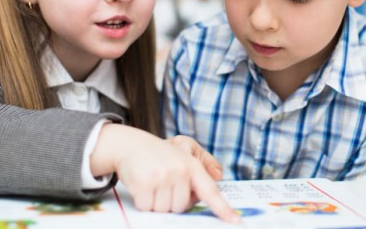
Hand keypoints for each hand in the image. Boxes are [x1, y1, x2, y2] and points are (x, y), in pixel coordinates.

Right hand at [91, 124, 240, 222]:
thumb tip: (218, 176)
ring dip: (156, 202)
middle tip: (163, 184)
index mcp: (192, 165)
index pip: (210, 191)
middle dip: (170, 201)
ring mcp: (163, 176)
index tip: (235, 221)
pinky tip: (142, 185)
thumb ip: (203, 163)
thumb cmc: (159, 153)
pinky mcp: (145, 182)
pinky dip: (143, 201)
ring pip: (164, 209)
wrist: (130, 144)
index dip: (222, 208)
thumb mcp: (184, 150)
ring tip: (152, 183)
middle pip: (181, 207)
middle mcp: (180, 170)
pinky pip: (147, 207)